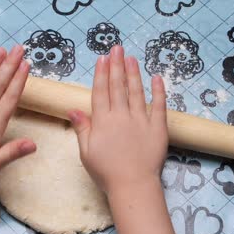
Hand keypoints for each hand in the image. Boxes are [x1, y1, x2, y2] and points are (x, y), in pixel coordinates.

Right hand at [68, 45, 168, 193]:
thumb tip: (73, 109)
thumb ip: (82, 128)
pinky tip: (157, 78)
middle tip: (117, 48)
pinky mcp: (158, 128)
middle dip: (116, 66)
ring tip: (131, 58)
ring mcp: (141, 120)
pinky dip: (159, 91)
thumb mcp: (86, 152)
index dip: (101, 74)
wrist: (132, 185)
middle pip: (118, 86)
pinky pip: (160, 105)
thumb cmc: (106, 172)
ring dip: (134, 73)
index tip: (102, 59)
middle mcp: (121, 116)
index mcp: (102, 121)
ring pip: (136, 91)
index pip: (101, 92)